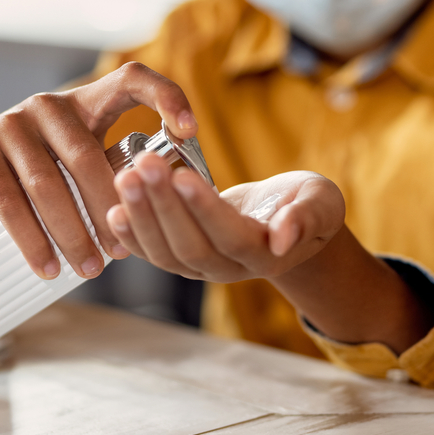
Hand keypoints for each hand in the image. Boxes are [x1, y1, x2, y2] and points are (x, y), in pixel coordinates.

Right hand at [0, 62, 197, 279]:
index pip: (132, 79)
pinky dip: (31, 239)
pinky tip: (46, 267)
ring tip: (89, 270)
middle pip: (87, 156)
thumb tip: (166, 210)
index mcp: (85, 102)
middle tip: (121, 254)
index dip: (165, 97)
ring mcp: (11, 124)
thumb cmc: (38, 169)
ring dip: (72, 233)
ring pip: (48, 185)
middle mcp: (49, 106)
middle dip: (107, 209)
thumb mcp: (78, 159)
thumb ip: (114, 170)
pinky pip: (9, 201)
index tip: (190, 131)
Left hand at [105, 153, 344, 282]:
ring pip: (165, 252)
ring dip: (141, 215)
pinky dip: (131, 234)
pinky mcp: (182, 258)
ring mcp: (202, 268)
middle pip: (190, 246)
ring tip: (126, 177)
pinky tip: (113, 209)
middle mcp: (229, 269)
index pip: (230, 236)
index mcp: (265, 255)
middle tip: (143, 165)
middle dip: (163, 205)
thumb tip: (284, 237)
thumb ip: (307, 217)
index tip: (183, 175)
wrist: (285, 219)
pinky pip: (152, 252)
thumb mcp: (321, 203)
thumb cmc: (306, 204)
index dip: (205, 210)